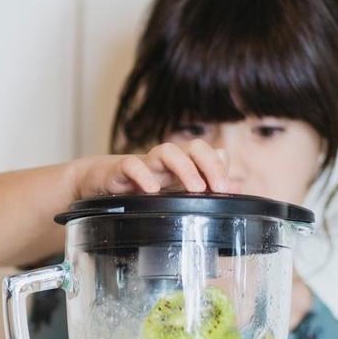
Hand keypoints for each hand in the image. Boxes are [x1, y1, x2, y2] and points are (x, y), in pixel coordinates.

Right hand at [72, 139, 231, 198]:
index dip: (220, 167)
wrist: (100, 183)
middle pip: (194, 147)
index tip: (226, 190)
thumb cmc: (139, 188)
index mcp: (181, 166)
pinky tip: (151, 190)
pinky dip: (143, 175)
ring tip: (193, 189)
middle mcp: (166, 161)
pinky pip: (131, 164)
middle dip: (209, 164)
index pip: (208, 154)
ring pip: (167, 151)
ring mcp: (144, 164)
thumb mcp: (172, 191)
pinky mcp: (120, 170)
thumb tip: (237, 189)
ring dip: (184, 168)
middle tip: (217, 188)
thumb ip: (203, 188)